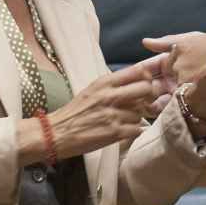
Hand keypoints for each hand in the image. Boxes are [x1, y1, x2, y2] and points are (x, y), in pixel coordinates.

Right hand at [39, 63, 163, 161]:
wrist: (57, 133)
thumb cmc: (75, 111)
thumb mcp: (92, 90)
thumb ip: (113, 84)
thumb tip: (136, 79)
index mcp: (104, 83)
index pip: (137, 71)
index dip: (146, 77)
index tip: (144, 84)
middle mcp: (110, 96)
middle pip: (146, 89)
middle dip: (148, 96)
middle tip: (144, 102)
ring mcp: (113, 115)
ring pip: (142, 112)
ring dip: (137, 117)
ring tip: (125, 120)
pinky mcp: (114, 133)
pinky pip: (137, 128)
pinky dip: (134, 130)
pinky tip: (124, 130)